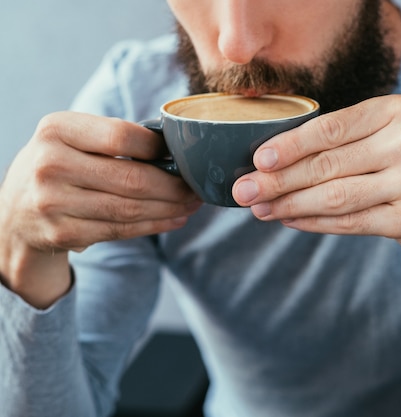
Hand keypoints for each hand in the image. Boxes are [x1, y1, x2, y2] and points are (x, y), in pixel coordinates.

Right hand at [0, 111, 200, 306]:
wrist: (13, 214)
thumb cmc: (57, 168)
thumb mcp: (71, 139)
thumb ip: (112, 138)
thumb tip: (175, 147)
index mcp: (56, 130)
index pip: (122, 136)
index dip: (159, 147)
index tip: (181, 155)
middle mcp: (50, 164)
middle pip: (132, 178)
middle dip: (174, 186)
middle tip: (197, 187)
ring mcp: (53, 203)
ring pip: (131, 208)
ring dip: (170, 207)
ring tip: (192, 203)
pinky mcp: (63, 234)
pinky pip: (122, 230)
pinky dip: (154, 224)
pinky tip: (174, 218)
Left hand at [233, 95, 400, 270]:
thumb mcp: (391, 135)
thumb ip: (345, 140)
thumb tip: (277, 157)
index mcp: (396, 112)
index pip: (331, 128)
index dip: (290, 145)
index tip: (257, 159)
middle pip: (327, 164)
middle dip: (279, 179)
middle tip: (244, 190)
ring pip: (334, 196)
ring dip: (291, 204)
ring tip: (261, 209)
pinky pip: (349, 222)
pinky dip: (315, 222)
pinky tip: (291, 220)